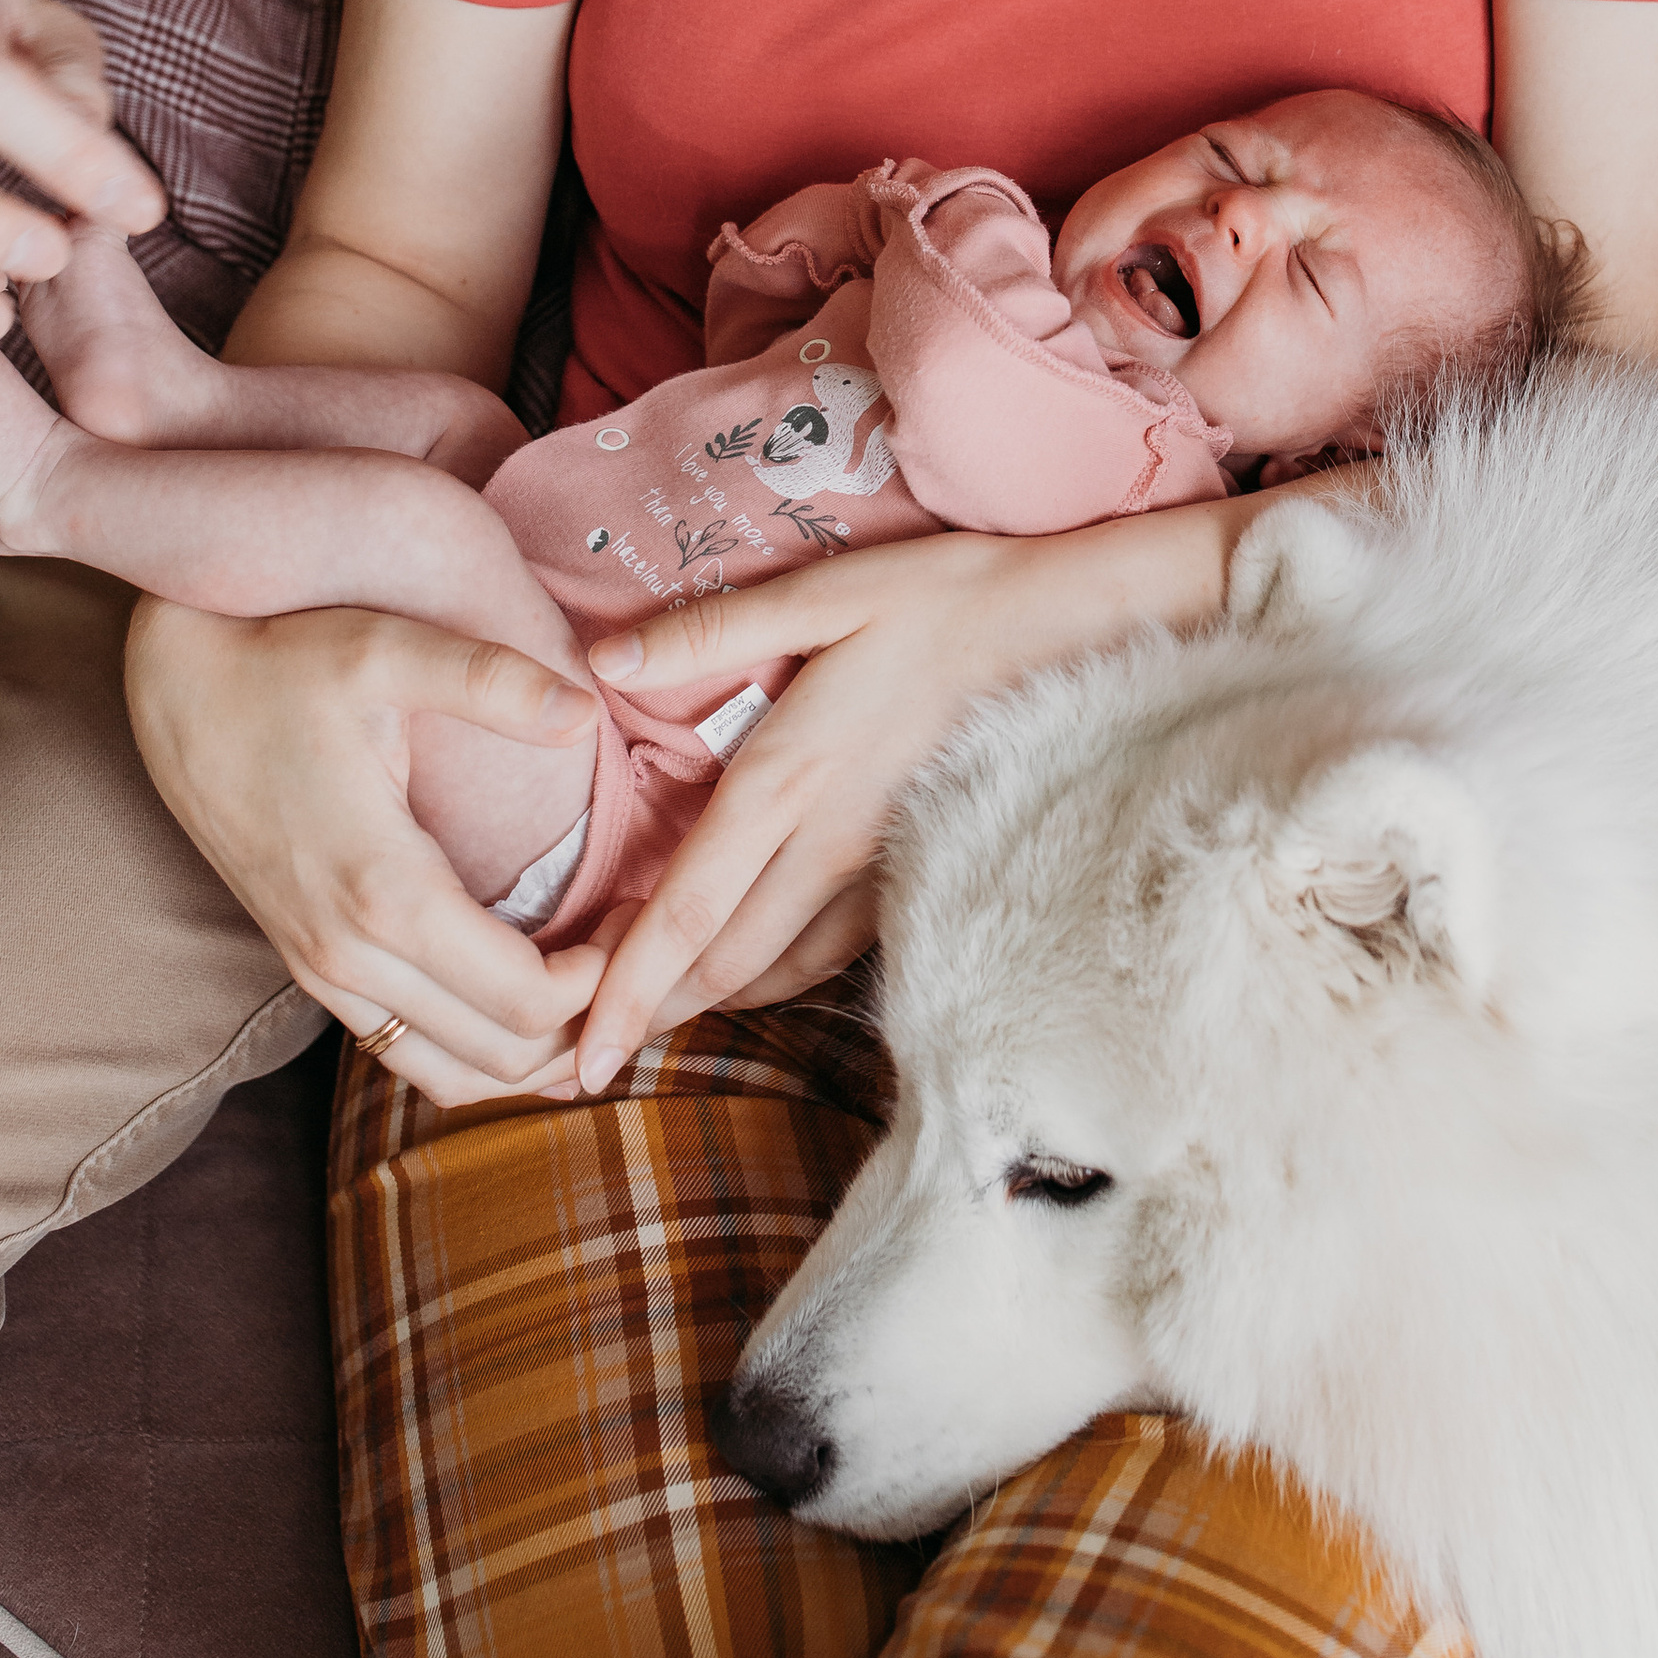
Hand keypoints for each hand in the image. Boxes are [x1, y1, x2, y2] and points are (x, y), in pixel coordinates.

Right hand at [124, 595, 606, 1106]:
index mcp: (383, 892)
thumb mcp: (387, 647)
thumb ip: (492, 680)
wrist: (176, 688)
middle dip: (583, 1027)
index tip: (642, 921)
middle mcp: (348, 956)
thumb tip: (583, 711)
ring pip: (449, 1075)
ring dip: (533, 1056)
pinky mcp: (309, 967)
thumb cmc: (284, 660)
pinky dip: (475, 1051)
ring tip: (598, 993)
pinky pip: (402, 1051)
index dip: (603, 980)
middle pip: (499, 1055)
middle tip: (639, 959)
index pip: (523, 997)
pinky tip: (525, 1005)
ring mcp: (321, 972)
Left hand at [570, 498, 1249, 1090]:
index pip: (690, 909)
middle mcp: (829, 844)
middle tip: (581, 1064)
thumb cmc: (947, 599)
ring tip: (647, 1028)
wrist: (1076, 630)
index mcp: (791, 778)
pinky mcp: (918, 868)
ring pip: (777, 967)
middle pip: (724, 961)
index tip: (581, 1055)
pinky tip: (746, 976)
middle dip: (651, 1018)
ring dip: (707, 1002)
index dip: (630, 989)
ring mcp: (881, 868)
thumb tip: (600, 661)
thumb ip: (711, 631)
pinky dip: (771, 976)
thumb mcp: (826, 593)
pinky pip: (829, 950)